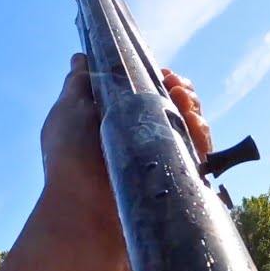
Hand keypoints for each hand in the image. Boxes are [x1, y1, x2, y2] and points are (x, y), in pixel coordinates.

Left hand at [38, 54, 211, 263]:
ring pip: (195, 130)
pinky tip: (194, 124)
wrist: (84, 214)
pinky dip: (201, 134)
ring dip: (194, 110)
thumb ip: (79, 82)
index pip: (154, 96)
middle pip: (180, 110)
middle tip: (176, 87)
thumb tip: (82, 56)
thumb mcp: (68, 111)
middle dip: (184, 91)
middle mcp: (143, 144)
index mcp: (120, 124)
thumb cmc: (70, 160)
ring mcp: (162, 165)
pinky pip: (201, 155)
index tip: (164, 72)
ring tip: (183, 102)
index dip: (163, 81)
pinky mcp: (178, 184)